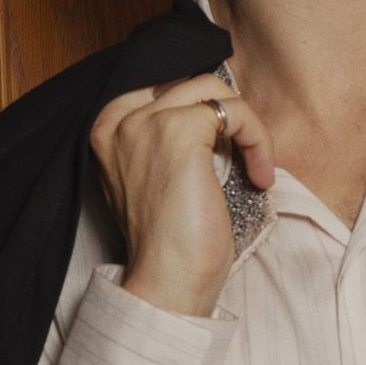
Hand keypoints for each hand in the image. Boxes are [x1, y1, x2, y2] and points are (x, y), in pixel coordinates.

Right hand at [89, 74, 276, 321]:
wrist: (167, 281)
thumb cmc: (167, 240)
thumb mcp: (152, 176)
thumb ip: (162, 137)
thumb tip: (211, 106)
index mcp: (105, 126)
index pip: (164, 86)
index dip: (202, 109)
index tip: (224, 145)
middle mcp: (119, 117)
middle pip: (190, 83)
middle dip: (225, 116)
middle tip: (242, 156)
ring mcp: (145, 121)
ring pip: (215, 91)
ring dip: (247, 127)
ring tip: (253, 167)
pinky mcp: (178, 130)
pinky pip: (235, 111)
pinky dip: (258, 140)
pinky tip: (259, 176)